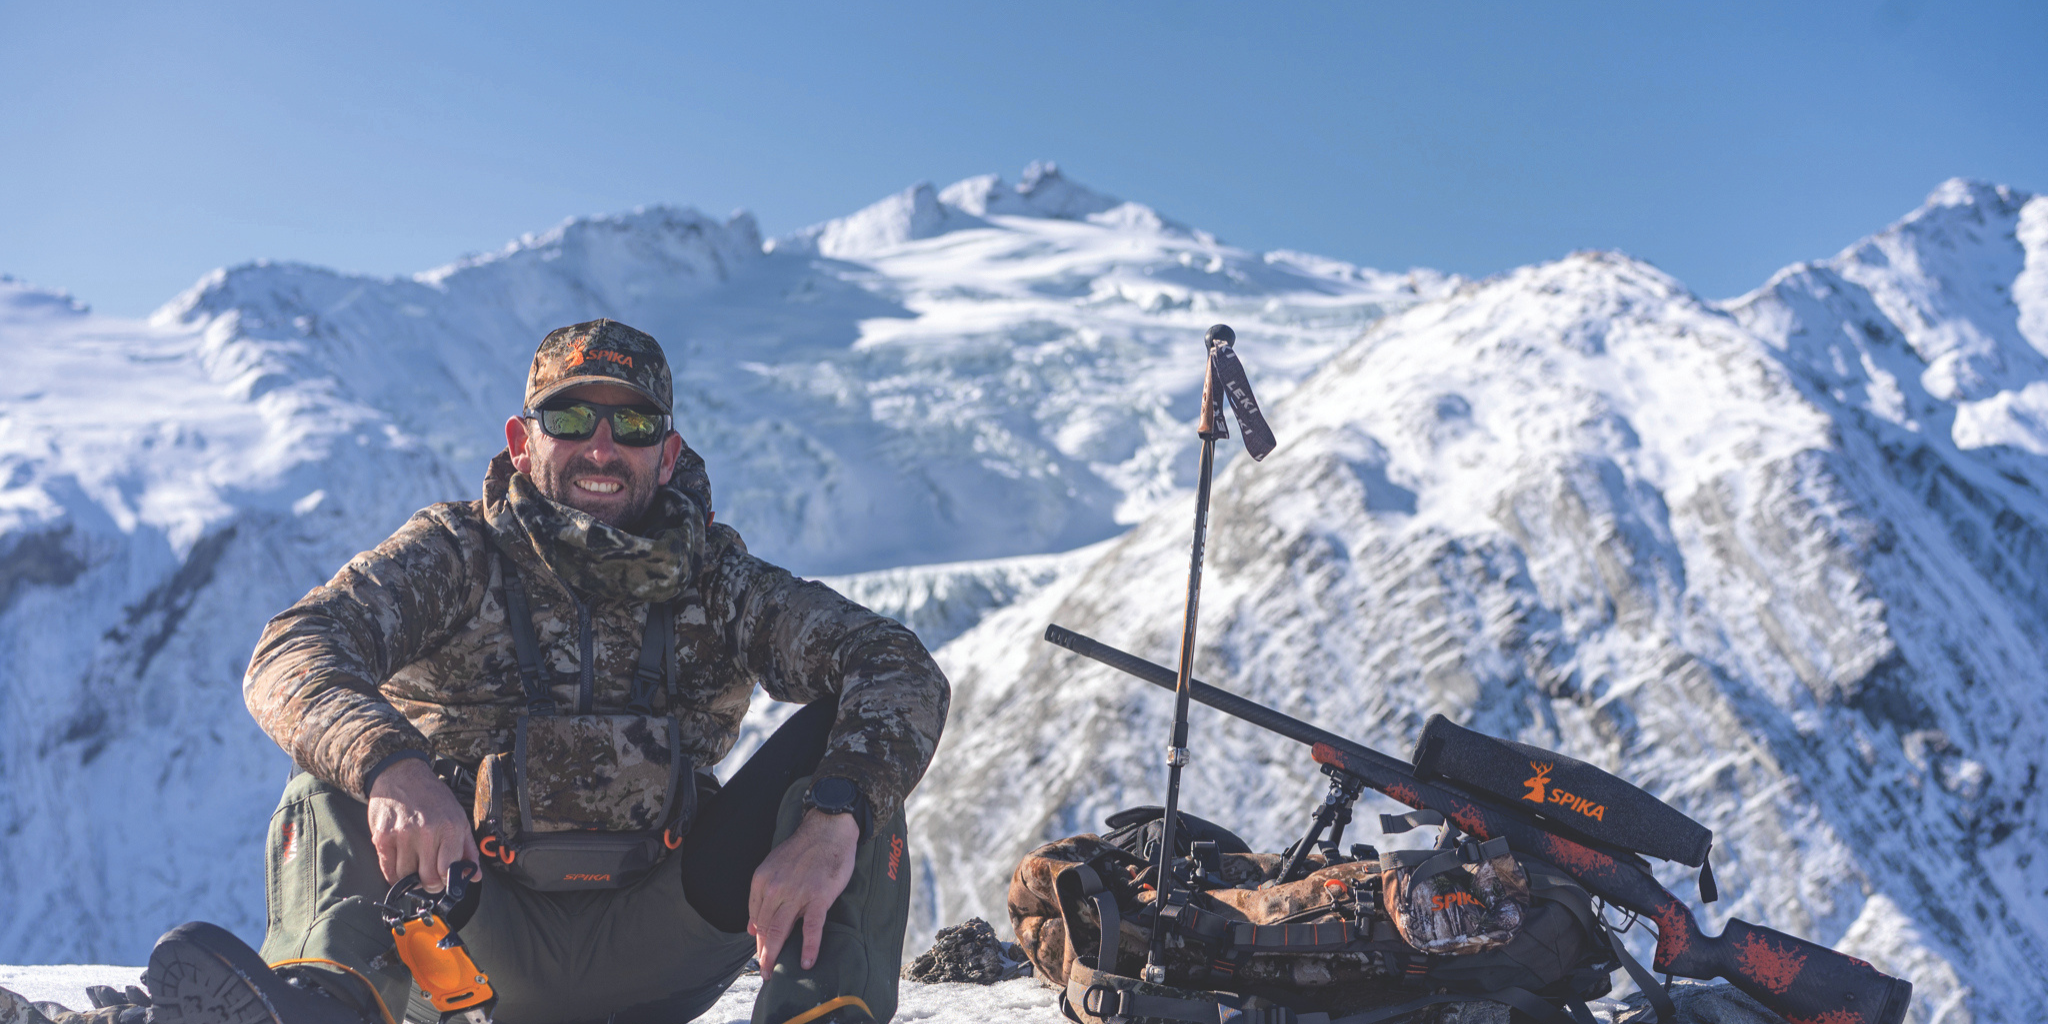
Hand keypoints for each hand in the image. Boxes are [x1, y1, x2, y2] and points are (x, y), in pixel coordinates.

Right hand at [366, 757, 478, 891]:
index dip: (447, 881)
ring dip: (411, 878)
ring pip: (406, 877)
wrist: (401, 774)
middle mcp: (427, 832)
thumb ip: (467, 848)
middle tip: (429, 877)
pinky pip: (388, 870)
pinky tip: (401, 864)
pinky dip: (394, 875)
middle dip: (430, 884)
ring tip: (415, 866)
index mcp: (450, 827)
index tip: (444, 879)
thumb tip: (474, 875)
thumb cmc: (431, 796)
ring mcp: (402, 835)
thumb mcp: (458, 817)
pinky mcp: (382, 837)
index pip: (448, 870)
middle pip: (428, 878)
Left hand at [748, 809, 859, 970]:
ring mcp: (796, 894)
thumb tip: (750, 926)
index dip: (757, 938)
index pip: (756, 917)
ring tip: (773, 973)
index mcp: (761, 880)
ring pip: (781, 930)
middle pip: (765, 928)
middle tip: (764, 972)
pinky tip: (807, 962)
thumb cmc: (803, 849)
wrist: (828, 829)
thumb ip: (761, 895)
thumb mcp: (772, 867)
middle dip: (762, 953)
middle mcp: (775, 889)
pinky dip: (809, 947)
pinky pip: (812, 928)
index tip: (761, 952)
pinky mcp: (819, 897)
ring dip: (774, 955)